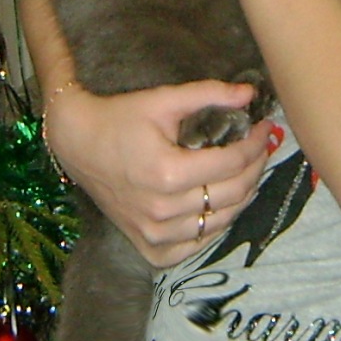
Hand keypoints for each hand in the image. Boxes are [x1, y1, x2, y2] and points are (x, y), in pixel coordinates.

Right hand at [45, 80, 280, 268]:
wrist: (76, 143)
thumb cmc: (118, 118)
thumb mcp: (162, 100)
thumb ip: (208, 94)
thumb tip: (250, 94)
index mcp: (168, 173)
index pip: (232, 162)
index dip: (256, 143)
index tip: (264, 128)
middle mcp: (163, 210)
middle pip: (233, 194)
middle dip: (255, 168)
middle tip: (260, 149)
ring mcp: (155, 233)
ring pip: (220, 223)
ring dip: (240, 198)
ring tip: (245, 174)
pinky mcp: (148, 246)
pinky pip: (195, 247)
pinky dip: (212, 228)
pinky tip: (217, 206)